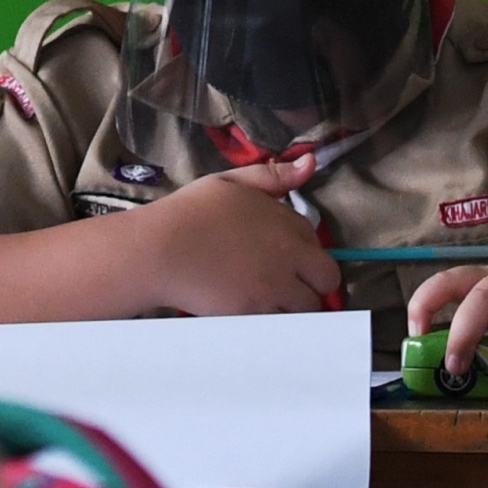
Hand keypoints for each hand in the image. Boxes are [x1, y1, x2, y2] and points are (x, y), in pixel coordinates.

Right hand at [130, 156, 337, 315]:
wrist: (160, 249)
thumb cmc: (192, 211)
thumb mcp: (233, 182)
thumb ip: (275, 176)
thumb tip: (310, 162)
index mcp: (286, 226)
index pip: (320, 245)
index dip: (306, 252)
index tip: (286, 255)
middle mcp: (288, 261)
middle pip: (327, 282)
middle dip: (313, 283)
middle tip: (288, 283)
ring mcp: (272, 292)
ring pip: (306, 309)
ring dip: (294, 305)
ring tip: (268, 298)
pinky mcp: (254, 316)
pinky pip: (280, 325)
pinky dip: (274, 322)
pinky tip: (254, 310)